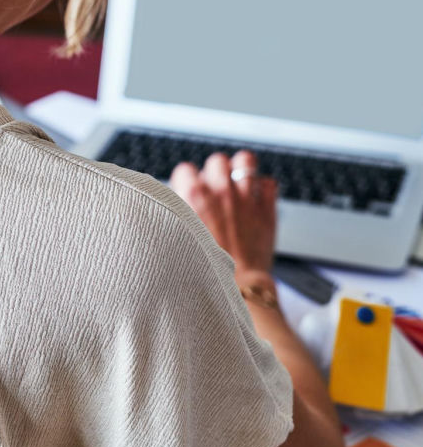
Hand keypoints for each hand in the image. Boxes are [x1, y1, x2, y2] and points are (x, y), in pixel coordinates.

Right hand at [169, 150, 277, 275]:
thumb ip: (179, 212)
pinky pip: (269, 182)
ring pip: (245, 161)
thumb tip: (178, 201)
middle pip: (216, 160)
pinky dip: (263, 187)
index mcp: (194, 195)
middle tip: (214, 187)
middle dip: (214, 171)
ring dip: (240, 170)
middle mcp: (220, 191)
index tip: (189, 191)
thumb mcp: (178, 234)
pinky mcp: (267, 209)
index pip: (186, 169)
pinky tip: (256, 197)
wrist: (236, 286)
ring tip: (238, 181)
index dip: (187, 181)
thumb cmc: (204, 266)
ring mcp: (246, 198)